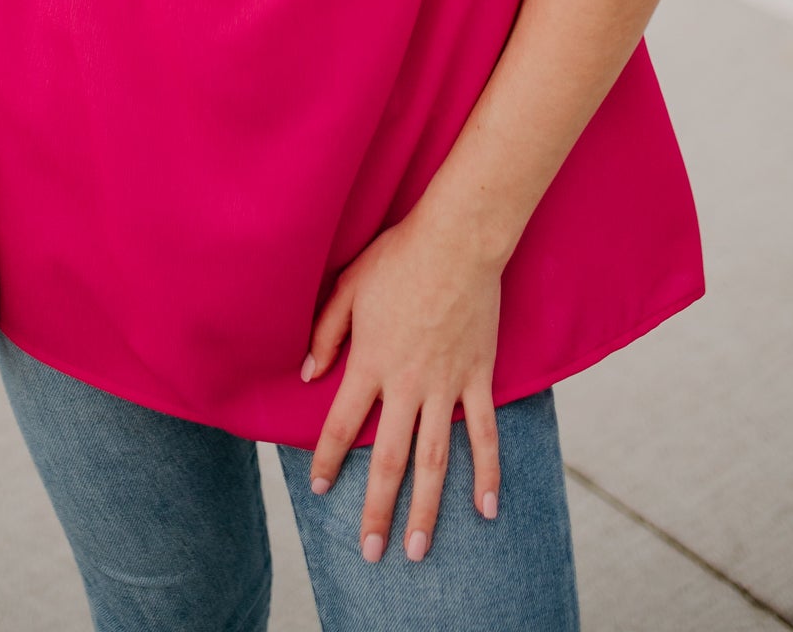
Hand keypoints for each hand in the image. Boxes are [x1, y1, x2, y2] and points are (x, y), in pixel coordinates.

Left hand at [301, 207, 505, 561]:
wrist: (458, 240)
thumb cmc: (398, 257)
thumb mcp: (347, 287)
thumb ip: (325, 333)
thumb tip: (306, 375)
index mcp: (370, 362)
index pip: (339, 425)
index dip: (325, 460)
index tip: (319, 490)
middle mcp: (406, 383)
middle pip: (387, 459)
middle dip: (376, 509)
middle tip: (371, 553)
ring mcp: (445, 384)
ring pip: (433, 459)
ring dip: (426, 509)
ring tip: (417, 550)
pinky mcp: (478, 378)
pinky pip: (484, 433)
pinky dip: (487, 472)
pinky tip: (486, 509)